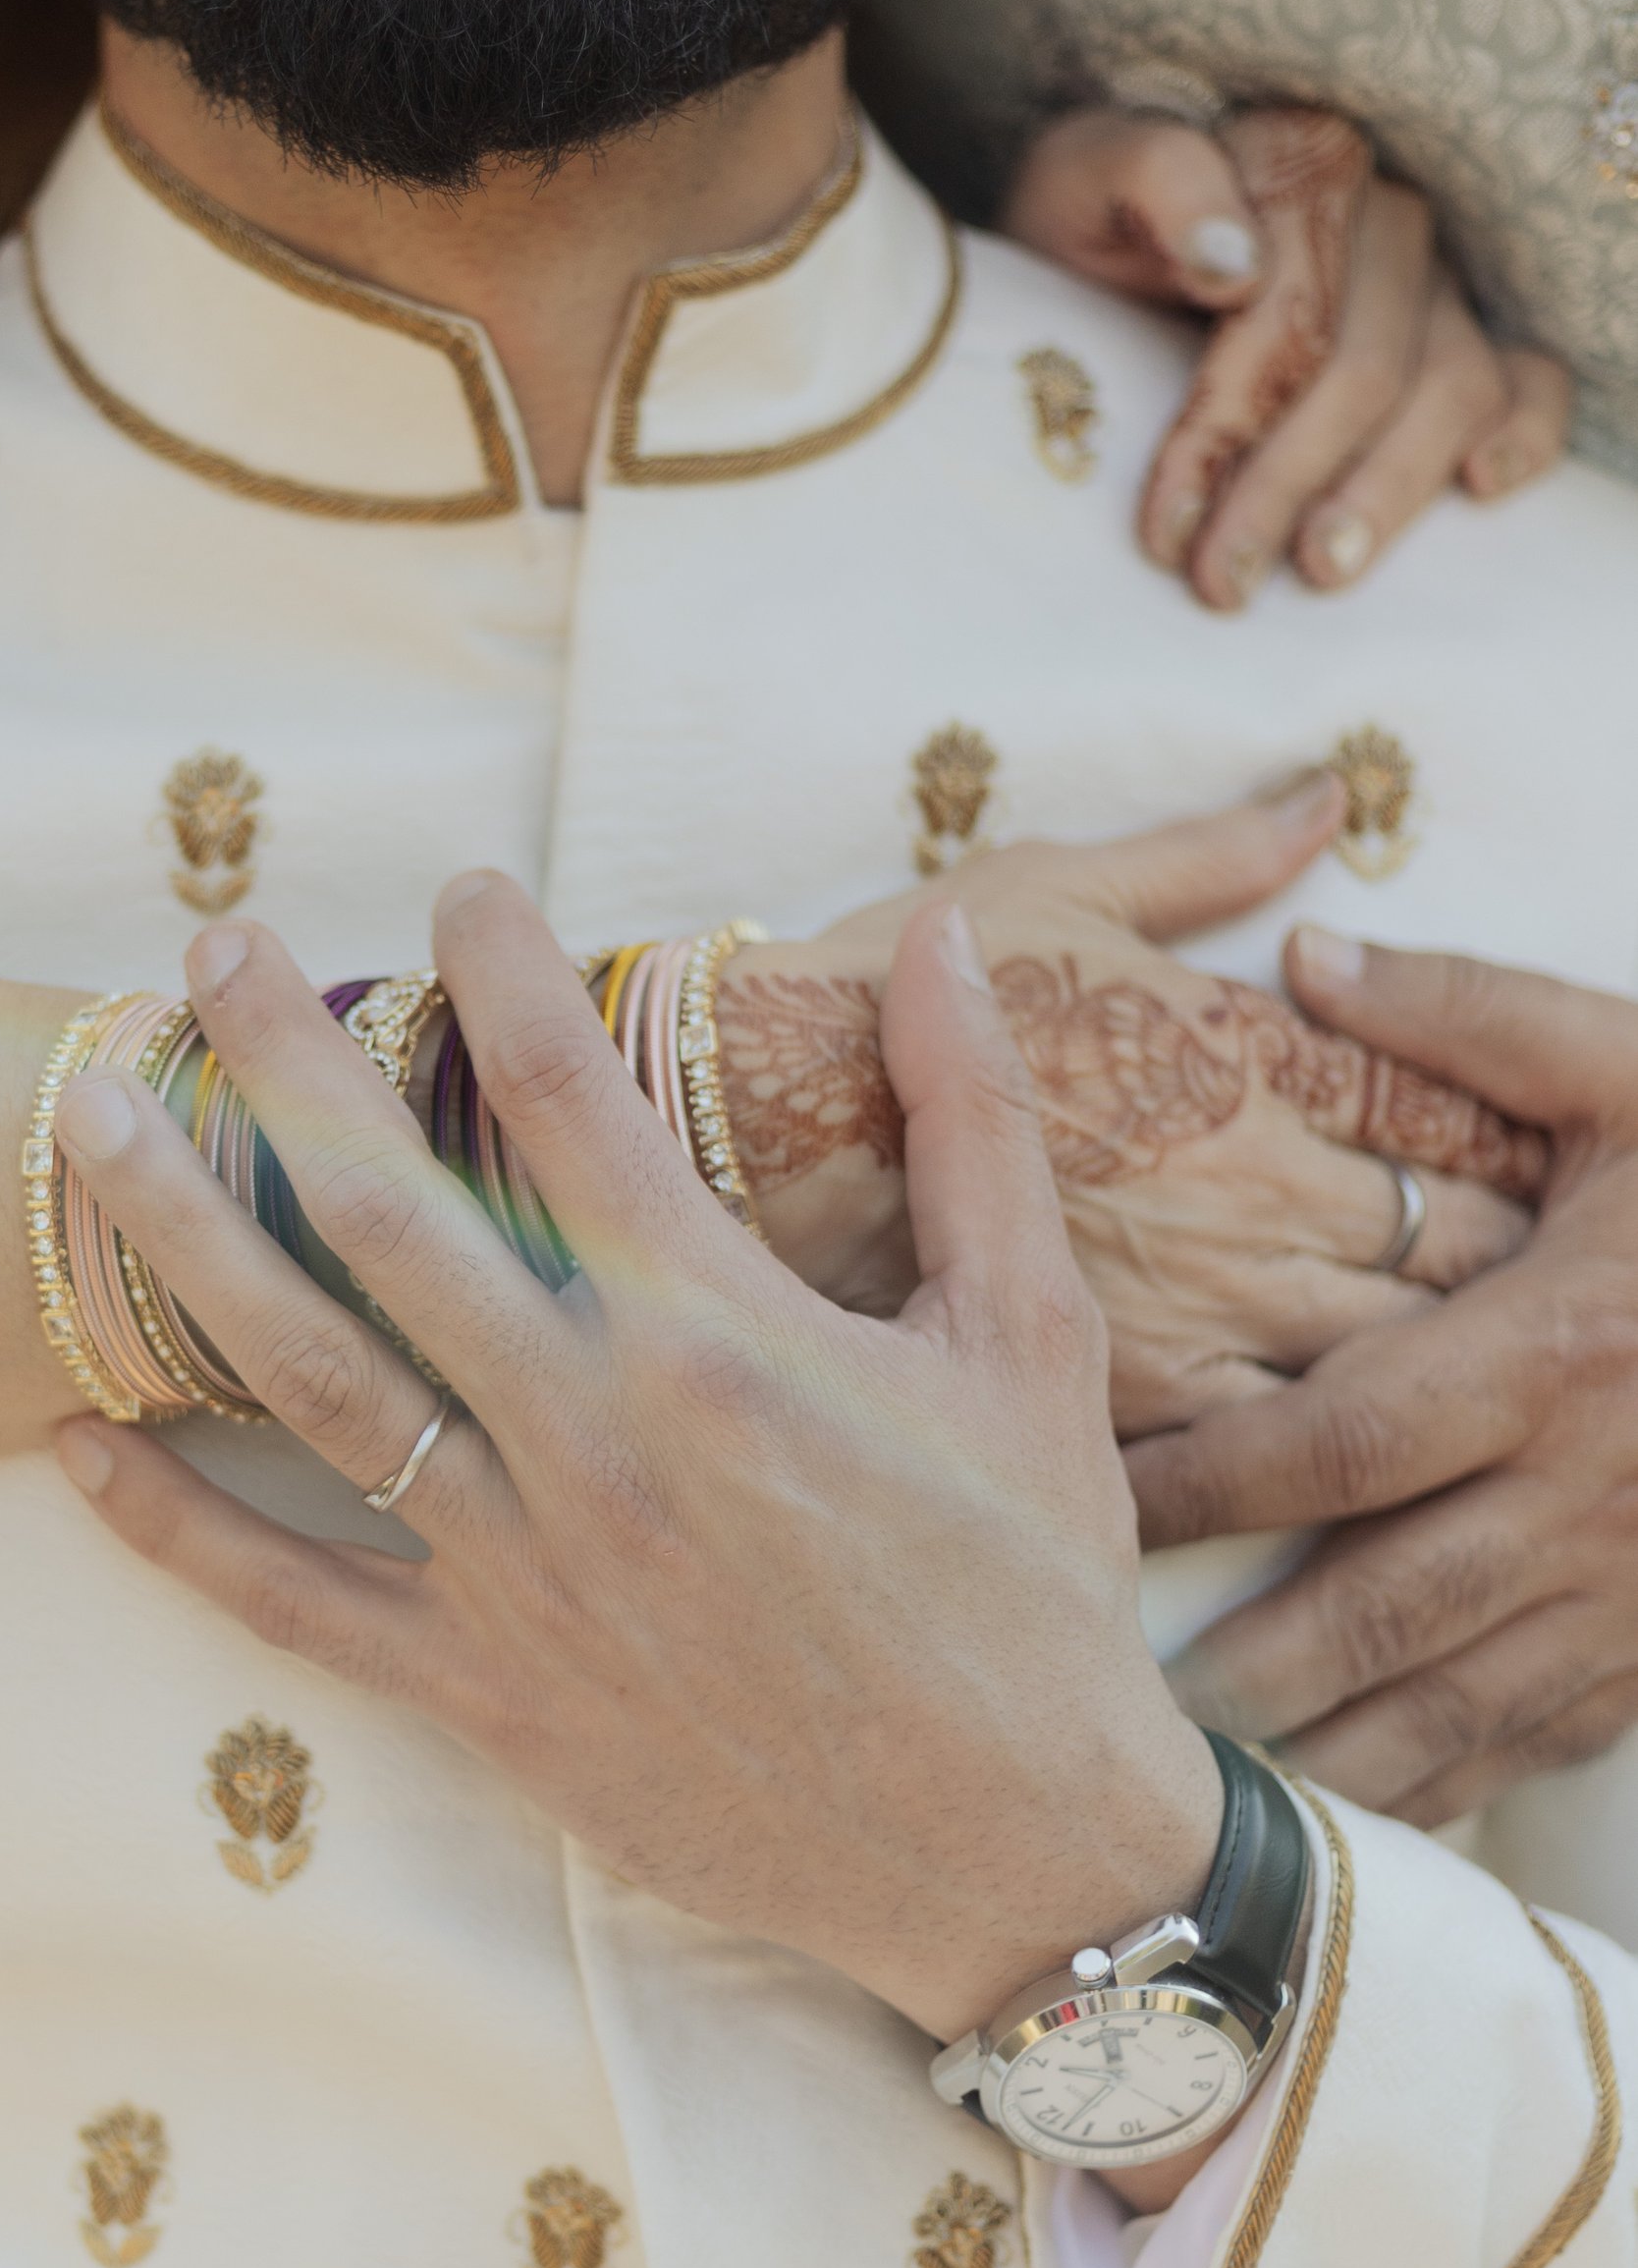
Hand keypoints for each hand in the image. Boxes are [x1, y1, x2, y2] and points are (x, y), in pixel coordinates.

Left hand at [50, 877, 1223, 2057]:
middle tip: (212, 948)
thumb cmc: (1034, 1590)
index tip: (464, 887)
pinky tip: (74, 1438)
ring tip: (85, 1120)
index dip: (502, 967)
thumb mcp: (1034, 1341)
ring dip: (181, 1237)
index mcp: (724, 1337)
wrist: (1023, 1856)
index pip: (572, 1093)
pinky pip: (294, 1602)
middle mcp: (595, 1438)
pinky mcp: (489, 1693)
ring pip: (306, 1375)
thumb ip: (977, 1125)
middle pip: (388, 1209)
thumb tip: (950, 934)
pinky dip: (175, 1524)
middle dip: (281, 1062)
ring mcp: (524, 1571)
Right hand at [733, 777, 1536, 1433]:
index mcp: (1258, 1075)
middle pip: (1448, 1267)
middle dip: (1486, 1287)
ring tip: (1433, 1399)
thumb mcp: (1061, 883)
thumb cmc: (890, 987)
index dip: (1500, 1162)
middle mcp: (1257, 1204)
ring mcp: (1198, 1317)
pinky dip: (1294, 1467)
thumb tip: (1328, 799)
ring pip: (1380, 1375)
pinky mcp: (1119, 1407)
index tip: (1522, 1178)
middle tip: (1513, 1305)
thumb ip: (1214, 855)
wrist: (746, 1114)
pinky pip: (1259, 1460)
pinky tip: (1297, 1468)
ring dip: (1416, 1382)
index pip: (1448, 1131)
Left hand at [1004, 104, 1570, 609]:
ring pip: (1452, 386)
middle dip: (1289, 486)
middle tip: (1224, 582)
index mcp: (1301, 165)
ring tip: (1322, 570)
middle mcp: (1385, 215)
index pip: (1286, 316)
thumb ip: (1153, 179)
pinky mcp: (1459, 329)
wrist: (1108, 226)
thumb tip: (1231, 258)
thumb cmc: (1095, 214)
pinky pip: (1526, 376)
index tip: (1167, 530)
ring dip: (1388, 490)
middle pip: (1366, 367)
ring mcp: (1434, 276)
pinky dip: (1524, 433)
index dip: (1227, 432)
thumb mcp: (1081, 179)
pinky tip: (1479, 487)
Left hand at [1131, 933, 1637, 1826]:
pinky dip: (1428, 1790)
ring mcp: (1633, 1598)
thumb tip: (1306, 958)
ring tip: (1177, 1792)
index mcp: (1554, 1353)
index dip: (1204, 1479)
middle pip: (1372, 1613)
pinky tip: (1334, 1816)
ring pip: (1446, 1711)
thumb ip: (1477, 1018)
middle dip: (1234, 1669)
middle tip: (1089, 1697)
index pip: (1337, 1438)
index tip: (1083, 1497)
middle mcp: (1584, 1496)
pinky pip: (1531, 1747)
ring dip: (1312, 1761)